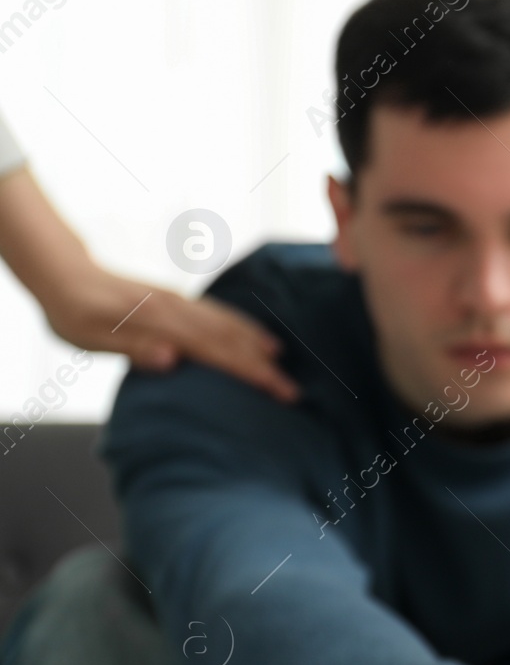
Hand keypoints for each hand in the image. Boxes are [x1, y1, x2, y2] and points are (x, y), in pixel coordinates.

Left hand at [0, 166, 296, 400]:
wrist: (62, 273)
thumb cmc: (72, 312)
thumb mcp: (90, 337)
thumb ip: (133, 347)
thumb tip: (173, 358)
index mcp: (161, 322)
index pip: (217, 352)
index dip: (252, 373)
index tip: (280, 391)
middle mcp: (177, 309)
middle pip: (231, 339)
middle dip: (264, 366)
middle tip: (293, 390)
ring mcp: (179, 302)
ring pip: (228, 322)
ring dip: (257, 342)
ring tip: (281, 359)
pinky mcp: (176, 300)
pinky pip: (217, 312)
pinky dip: (241, 324)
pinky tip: (251, 334)